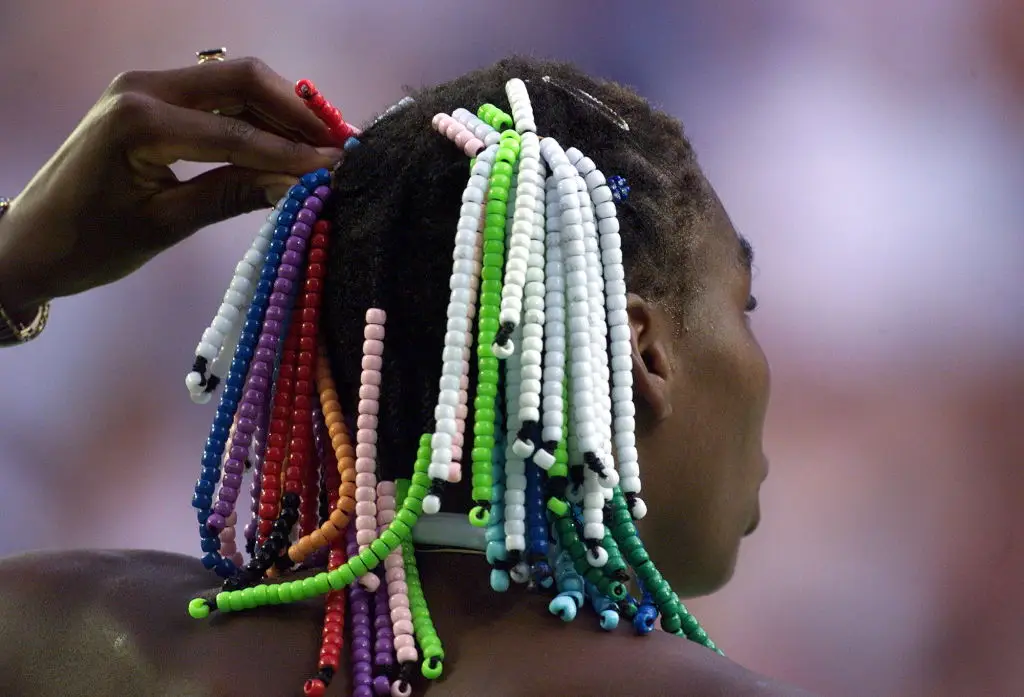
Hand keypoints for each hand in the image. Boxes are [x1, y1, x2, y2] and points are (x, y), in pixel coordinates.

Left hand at [0, 57, 343, 315]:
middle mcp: (144, 86)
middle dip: (295, 112)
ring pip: (234, 83)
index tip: (338, 166)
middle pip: (242, 79)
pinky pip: (216, 98)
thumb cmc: (90, 243)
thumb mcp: (165, 225)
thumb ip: (233, 195)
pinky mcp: (151, 98)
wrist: (32, 241)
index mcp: (140, 119)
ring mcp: (146, 86)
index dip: (293, 151)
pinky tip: (281, 146)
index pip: (236, 131)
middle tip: (336, 146)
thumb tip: (299, 185)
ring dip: (279, 113)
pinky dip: (254, 119)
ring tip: (318, 148)